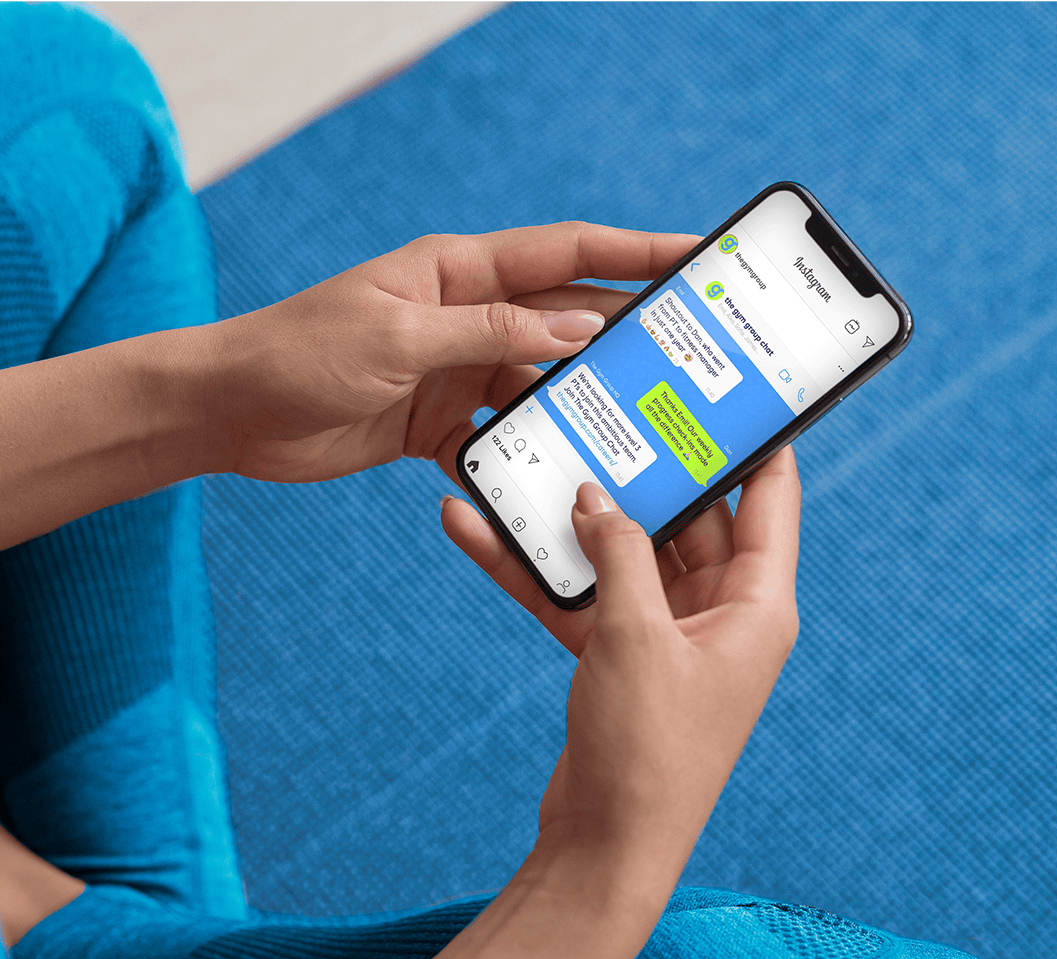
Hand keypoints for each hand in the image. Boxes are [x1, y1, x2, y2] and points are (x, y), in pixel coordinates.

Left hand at [207, 223, 699, 482]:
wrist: (233, 411)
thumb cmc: (300, 352)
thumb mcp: (399, 337)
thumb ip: (491, 333)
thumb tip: (582, 331)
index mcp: (459, 272)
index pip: (566, 254)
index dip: (634, 253)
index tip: (694, 257)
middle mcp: (466, 317)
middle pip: (564, 322)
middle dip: (624, 336)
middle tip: (687, 356)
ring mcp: (456, 371)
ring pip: (537, 387)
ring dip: (576, 408)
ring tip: (633, 429)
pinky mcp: (437, 422)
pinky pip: (498, 438)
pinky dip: (521, 459)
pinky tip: (553, 479)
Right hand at [442, 448, 800, 862]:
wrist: (605, 846)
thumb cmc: (647, 749)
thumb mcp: (635, 635)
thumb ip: (617, 553)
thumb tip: (593, 494)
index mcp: (755, 606)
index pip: (770, 499)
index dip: (755, 441)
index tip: (727, 392)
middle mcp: (719, 616)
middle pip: (687, 520)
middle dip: (643, 473)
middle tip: (607, 412)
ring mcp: (668, 636)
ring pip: (625, 557)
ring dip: (575, 523)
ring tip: (530, 466)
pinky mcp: (623, 657)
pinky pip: (585, 598)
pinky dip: (542, 573)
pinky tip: (482, 534)